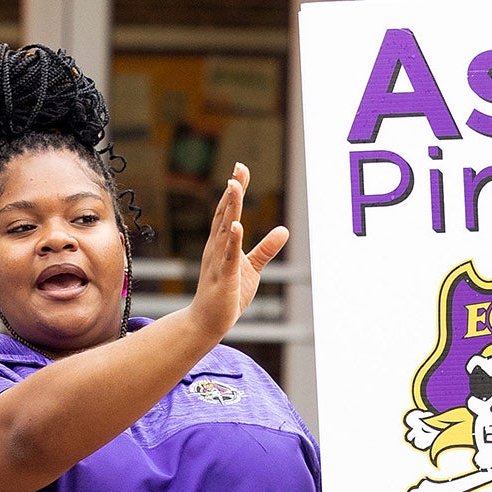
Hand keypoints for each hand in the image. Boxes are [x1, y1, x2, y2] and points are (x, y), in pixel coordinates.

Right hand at [185, 163, 288, 338]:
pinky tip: (236, 225)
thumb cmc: (227, 294)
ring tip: (234, 186)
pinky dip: (232, 240)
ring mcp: (218, 262)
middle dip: (232, 192)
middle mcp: (216, 248)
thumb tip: (284, 230)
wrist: (207, 322)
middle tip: (238, 169)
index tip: (240, 169)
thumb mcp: (252, 268)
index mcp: (221, 244)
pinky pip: (229, 256)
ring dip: (229, 208)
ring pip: (224, 230)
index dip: (234, 191)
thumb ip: (266, 248)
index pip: (227, 212)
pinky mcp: (224, 278)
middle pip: (224, 214)